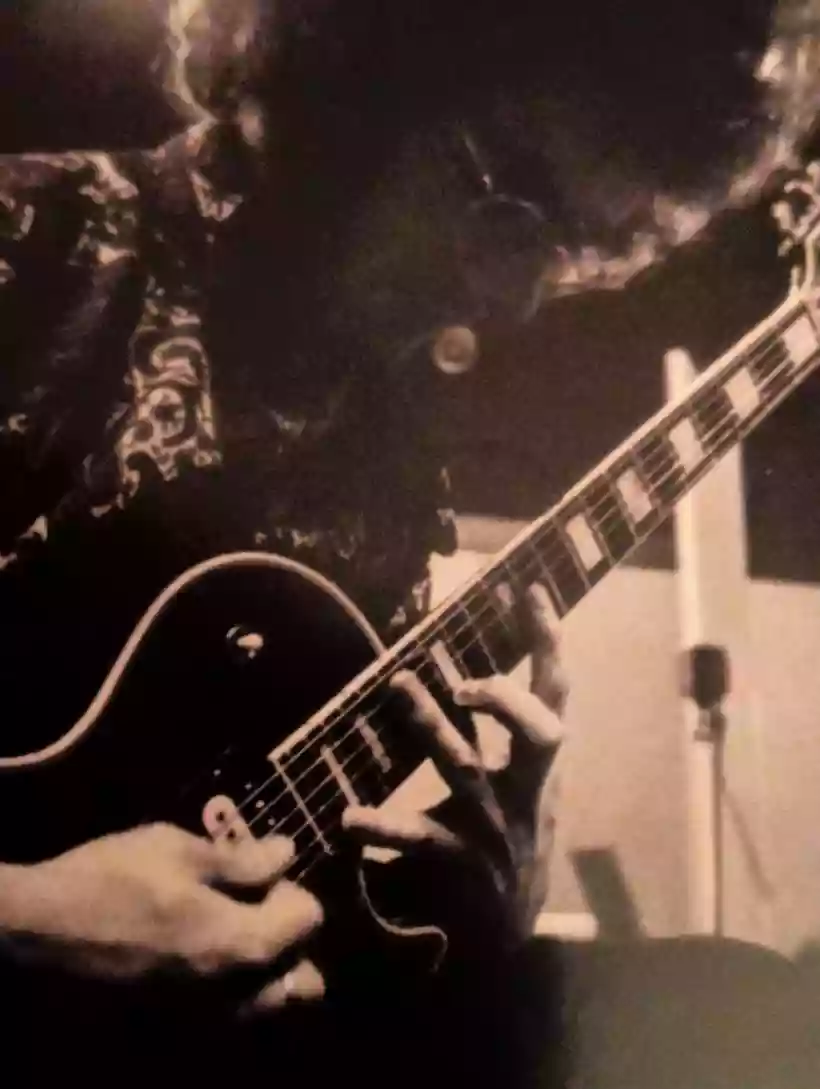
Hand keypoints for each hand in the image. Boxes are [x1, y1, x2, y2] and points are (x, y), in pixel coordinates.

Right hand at [1, 823, 322, 1015]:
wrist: (40, 929)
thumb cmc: (113, 878)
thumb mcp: (180, 850)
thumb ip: (243, 861)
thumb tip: (288, 853)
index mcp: (240, 942)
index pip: (309, 920)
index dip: (291, 888)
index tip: (262, 871)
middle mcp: (231, 992)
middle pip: (303, 982)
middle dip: (293, 943)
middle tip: (257, 907)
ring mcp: (202, 1017)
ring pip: (268, 1009)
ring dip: (270, 974)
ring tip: (236, 934)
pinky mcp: (173, 1027)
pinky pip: (228, 1018)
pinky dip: (234, 993)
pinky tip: (204, 958)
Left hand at [344, 583, 565, 948]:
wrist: (506, 935)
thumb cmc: (503, 839)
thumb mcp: (512, 783)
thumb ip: (494, 732)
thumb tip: (454, 666)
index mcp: (540, 766)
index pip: (555, 697)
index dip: (547, 645)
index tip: (528, 591)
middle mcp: (528, 792)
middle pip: (538, 735)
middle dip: (504, 696)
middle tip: (461, 675)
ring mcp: (498, 830)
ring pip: (467, 770)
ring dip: (431, 724)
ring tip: (398, 683)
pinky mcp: (464, 868)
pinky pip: (423, 841)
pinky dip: (387, 826)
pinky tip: (351, 816)